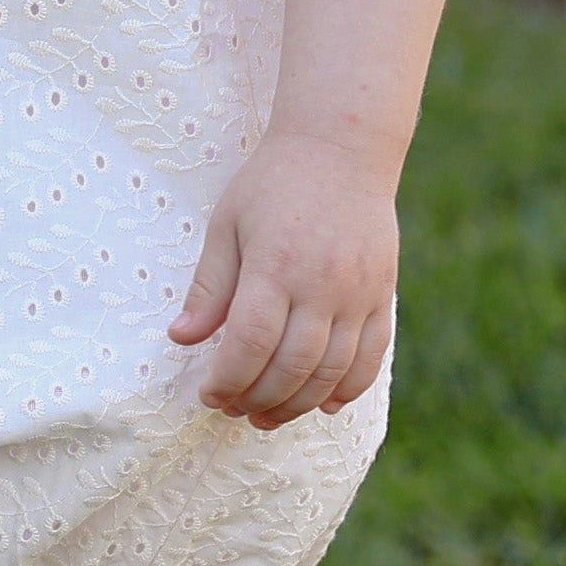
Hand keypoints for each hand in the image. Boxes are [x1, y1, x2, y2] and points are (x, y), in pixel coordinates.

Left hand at [170, 131, 397, 427]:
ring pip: (331, 372)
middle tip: (234, 411)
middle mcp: (322, 285)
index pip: (250, 343)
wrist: (342, 148)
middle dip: (258, 400)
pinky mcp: (382, 295)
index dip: (227, 380)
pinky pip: (371, 357)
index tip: (208, 395)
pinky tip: (325, 405)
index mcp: (275, 265)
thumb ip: (209, 287)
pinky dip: (349, 389)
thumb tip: (182, 339)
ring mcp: (358, 293)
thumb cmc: (274, 183)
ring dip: (298, 404)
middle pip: (291, 367)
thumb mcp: (227, 224)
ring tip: (268, 416)